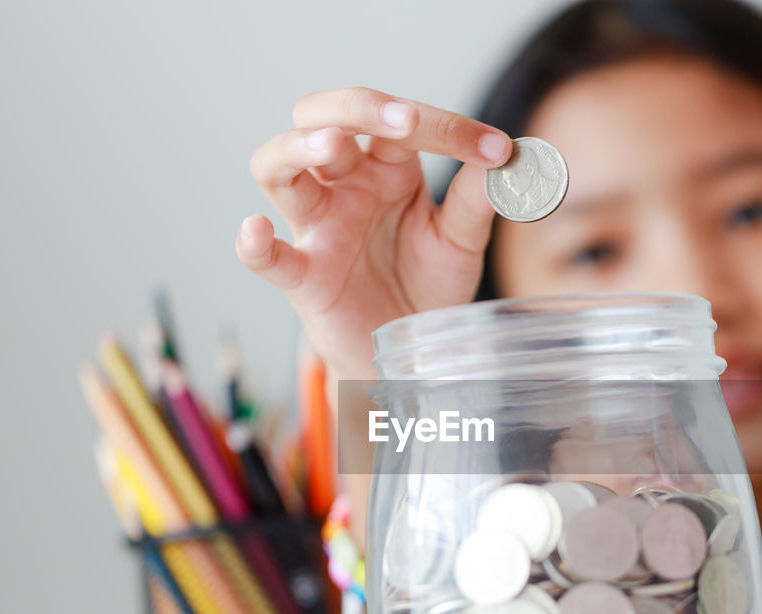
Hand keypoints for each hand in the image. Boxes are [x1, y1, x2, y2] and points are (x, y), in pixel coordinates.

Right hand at [236, 87, 511, 379]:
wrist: (413, 357)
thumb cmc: (427, 286)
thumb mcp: (461, 241)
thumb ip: (476, 199)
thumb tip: (509, 158)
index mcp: (386, 168)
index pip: (400, 123)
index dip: (446, 128)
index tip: (495, 149)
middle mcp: (345, 186)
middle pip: (321, 118)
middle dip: (355, 107)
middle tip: (403, 120)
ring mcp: (318, 228)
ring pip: (278, 168)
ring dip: (298, 149)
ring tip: (330, 147)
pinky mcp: (303, 277)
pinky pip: (264, 258)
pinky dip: (252, 243)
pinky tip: (256, 230)